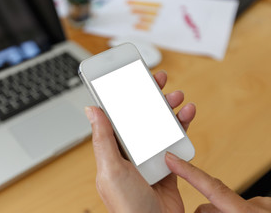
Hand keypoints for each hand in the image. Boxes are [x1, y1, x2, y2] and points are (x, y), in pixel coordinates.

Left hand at [85, 70, 195, 212]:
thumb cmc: (127, 205)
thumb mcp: (111, 168)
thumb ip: (102, 139)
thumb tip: (91, 110)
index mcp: (113, 150)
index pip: (117, 116)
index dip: (124, 96)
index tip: (130, 78)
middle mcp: (130, 152)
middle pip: (140, 117)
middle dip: (149, 97)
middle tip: (158, 80)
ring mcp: (149, 158)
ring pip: (159, 125)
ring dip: (168, 108)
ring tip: (177, 96)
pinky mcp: (168, 165)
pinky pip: (175, 140)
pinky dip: (182, 126)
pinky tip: (187, 114)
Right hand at [165, 153, 270, 212]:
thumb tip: (201, 209)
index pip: (213, 187)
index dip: (190, 172)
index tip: (171, 158)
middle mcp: (258, 207)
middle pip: (215, 203)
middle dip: (203, 212)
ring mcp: (265, 206)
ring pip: (230, 207)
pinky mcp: (268, 205)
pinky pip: (246, 207)